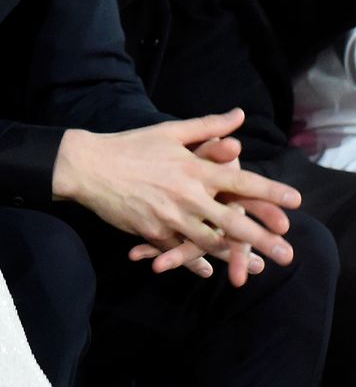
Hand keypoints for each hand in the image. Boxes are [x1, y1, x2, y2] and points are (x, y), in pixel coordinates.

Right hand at [53, 109, 299, 275]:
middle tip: (287, 253)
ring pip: (209, 242)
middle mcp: (184, 194)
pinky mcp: (151, 232)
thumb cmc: (131, 145)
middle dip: (262, 239)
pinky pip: (179, 251)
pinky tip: (208, 270)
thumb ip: (207, 126)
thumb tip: (238, 116)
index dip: (269, 191)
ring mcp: (168, 216)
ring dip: (234, 257)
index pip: (238, 181)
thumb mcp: (169, 131)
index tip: (296, 201)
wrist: (89, 166)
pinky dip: (195, 262)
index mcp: (191, 168)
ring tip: (257, 269)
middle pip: (230, 221)